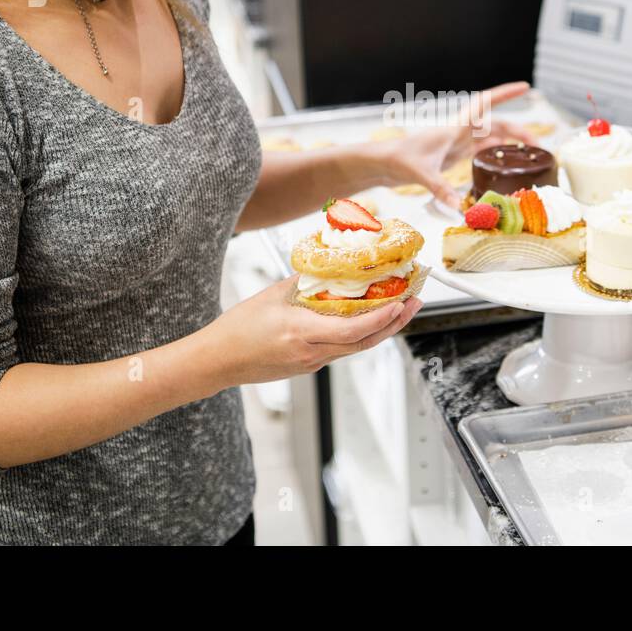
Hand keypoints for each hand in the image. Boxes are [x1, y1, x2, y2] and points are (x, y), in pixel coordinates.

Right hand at [208, 275, 423, 384]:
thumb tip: (329, 265)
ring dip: (380, 329)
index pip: (352, 329)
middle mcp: (311, 352)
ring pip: (355, 347)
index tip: (400, 303)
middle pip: (363, 342)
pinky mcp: (309, 366)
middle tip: (413, 302)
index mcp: (301, 332)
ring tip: (399, 309)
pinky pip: (341, 349)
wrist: (218, 360)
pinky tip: (367, 320)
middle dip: (393, 323)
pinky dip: (359, 334)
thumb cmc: (239, 328)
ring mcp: (311, 362)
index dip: (380, 318)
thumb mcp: (272, 296)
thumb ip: (304, 282)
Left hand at [382, 81, 539, 208]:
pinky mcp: (453, 156)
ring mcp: (457, 144)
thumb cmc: (400, 160)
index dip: (505, 94)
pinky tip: (505, 165)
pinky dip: (496, 156)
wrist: (384, 163)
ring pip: (491, 139)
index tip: (525, 87)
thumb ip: (442, 190)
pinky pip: (481, 152)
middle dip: (519, 132)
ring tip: (529, 157)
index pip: (484, 103)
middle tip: (539, 146)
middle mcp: (459, 132)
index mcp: (455, 127)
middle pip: (496, 125)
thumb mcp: (423, 175)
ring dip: (509, 145)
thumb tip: (460, 208)